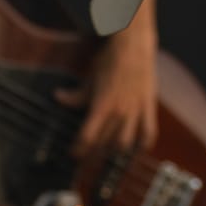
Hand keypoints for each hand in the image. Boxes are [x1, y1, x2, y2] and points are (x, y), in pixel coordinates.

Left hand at [55, 27, 160, 158]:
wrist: (134, 46)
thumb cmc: (109, 60)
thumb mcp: (90, 78)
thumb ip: (76, 94)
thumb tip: (57, 97)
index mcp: (101, 105)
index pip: (87, 137)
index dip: (79, 150)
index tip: (74, 154)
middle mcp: (119, 112)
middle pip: (103, 144)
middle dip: (93, 155)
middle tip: (87, 159)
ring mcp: (135, 111)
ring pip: (124, 144)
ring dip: (114, 153)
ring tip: (107, 154)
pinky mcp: (148, 108)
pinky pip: (148, 134)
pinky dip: (142, 145)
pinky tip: (135, 149)